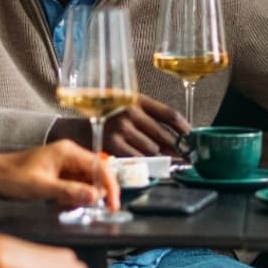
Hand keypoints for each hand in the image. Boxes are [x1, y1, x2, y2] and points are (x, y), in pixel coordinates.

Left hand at [0, 141, 118, 210]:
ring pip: (85, 181)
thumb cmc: (12, 177)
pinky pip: (74, 184)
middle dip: (98, 193)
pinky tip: (62, 205)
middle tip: (98, 212)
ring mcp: (63, 163)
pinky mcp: (57, 172)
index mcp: (68, 152)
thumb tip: (96, 197)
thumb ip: (71, 192)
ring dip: (84, 196)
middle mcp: (69, 154)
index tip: (113, 205)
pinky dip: (73, 196)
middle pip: (96, 173)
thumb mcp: (43, 188)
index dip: (110, 187)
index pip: (100, 167)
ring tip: (70, 208)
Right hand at [53, 93, 187, 157]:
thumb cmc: (105, 121)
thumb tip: (177, 137)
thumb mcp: (127, 110)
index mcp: (137, 100)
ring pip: (153, 149)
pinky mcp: (113, 144)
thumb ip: (148, 119)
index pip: (169, 114)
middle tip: (187, 157)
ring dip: (162, 158)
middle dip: (178, 148)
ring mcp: (121, 128)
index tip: (192, 138)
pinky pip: (138, 157)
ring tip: (168, 163)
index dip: (184, 128)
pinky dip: (146, 164)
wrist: (76, 130)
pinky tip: (150, 166)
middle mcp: (130, 111)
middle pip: (164, 134)